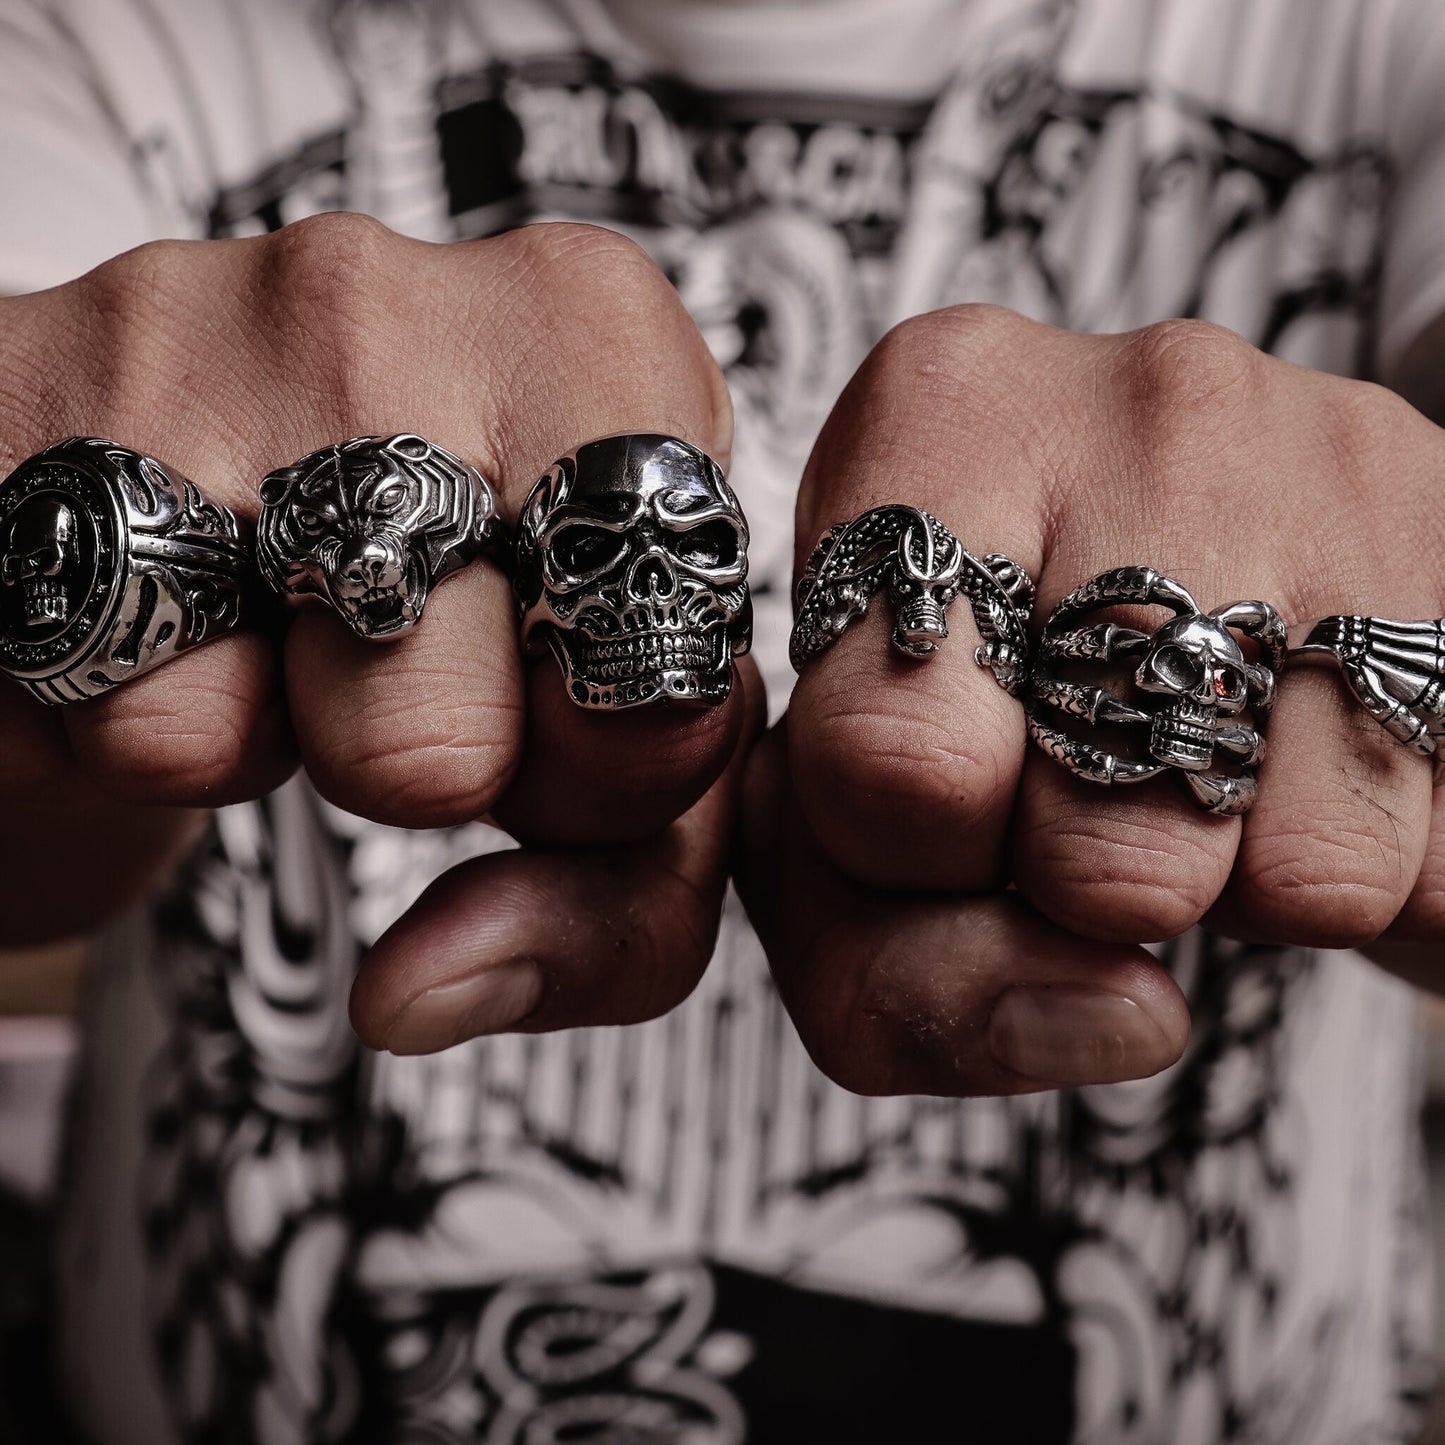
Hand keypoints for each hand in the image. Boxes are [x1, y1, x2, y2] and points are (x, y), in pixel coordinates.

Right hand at [0, 216, 758, 1049]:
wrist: (251, 463)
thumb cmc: (462, 590)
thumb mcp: (610, 722)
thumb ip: (630, 888)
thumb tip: (422, 995)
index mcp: (595, 336)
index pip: (653, 686)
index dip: (603, 774)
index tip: (561, 715)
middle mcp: (389, 299)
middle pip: (436, 747)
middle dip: (422, 771)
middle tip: (401, 673)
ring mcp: (175, 334)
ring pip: (208, 731)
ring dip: (247, 736)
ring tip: (271, 625)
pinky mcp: (8, 404)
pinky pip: (73, 700)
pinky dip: (113, 712)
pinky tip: (163, 614)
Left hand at [737, 304, 1444, 1094]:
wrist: (1210, 528)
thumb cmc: (986, 668)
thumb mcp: (858, 779)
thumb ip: (886, 951)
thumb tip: (1124, 1018)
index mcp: (943, 416)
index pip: (889, 762)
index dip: (909, 859)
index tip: (938, 813)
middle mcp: (1148, 407)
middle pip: (1104, 848)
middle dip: (1086, 888)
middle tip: (1087, 792)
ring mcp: (1344, 468)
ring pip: (1309, 875)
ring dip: (1246, 882)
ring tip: (1208, 767)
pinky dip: (1376, 865)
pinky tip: (1309, 764)